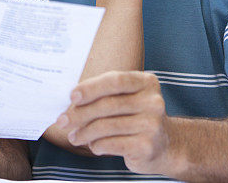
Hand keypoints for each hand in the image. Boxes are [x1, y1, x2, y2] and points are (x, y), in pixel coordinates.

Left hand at [54, 71, 172, 174]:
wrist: (166, 146)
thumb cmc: (135, 117)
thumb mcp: (126, 99)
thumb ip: (104, 95)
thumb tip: (70, 102)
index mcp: (146, 82)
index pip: (115, 80)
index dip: (91, 87)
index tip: (72, 96)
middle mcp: (153, 101)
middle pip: (107, 104)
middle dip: (80, 113)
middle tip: (62, 121)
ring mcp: (152, 124)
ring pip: (106, 126)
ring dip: (84, 132)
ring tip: (73, 137)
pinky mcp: (148, 146)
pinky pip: (111, 144)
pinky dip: (97, 145)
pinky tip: (92, 145)